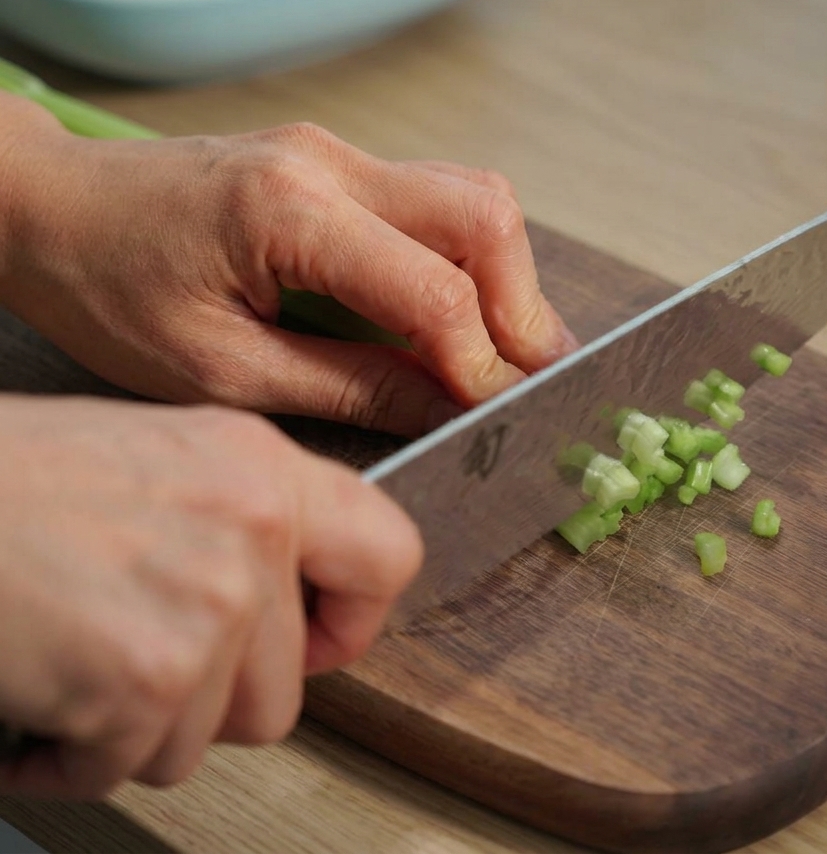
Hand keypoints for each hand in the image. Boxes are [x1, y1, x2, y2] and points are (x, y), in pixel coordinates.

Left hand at [0, 105, 577, 435]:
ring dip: (507, 278)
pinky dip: (471, 260)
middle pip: (483, 214)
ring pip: (474, 198)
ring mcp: (336, 153)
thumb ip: (347, 387)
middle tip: (530, 380)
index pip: (432, 287)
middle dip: (523, 306)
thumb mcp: (220, 369)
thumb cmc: (109, 291)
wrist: (49, 207)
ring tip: (505, 353)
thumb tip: (446, 408)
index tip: (497, 415)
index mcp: (286, 214)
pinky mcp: (337, 163)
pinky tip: (461, 314)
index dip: (480, 360)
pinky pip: (438, 199)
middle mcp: (327, 164)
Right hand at [0, 394, 420, 796]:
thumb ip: (239, 519)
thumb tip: (290, 598)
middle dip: (211, 698)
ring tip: (77, 666)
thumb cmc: (7, 482)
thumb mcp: (154, 460)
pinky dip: (73, 755)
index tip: (313, 642)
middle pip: (288, 685)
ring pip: (213, 735)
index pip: (390, 553)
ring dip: (140, 725)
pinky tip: (39, 696)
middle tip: (143, 663)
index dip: (354, 619)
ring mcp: (208, 602)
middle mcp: (251, 526)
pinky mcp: (146, 675)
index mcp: (259, 464)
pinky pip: (131, 765)